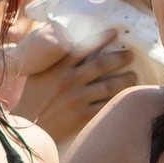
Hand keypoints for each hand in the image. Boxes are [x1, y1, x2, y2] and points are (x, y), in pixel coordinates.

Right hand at [15, 38, 134, 149]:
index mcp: (58, 68)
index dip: (101, 38)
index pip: (83, 48)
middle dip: (120, 58)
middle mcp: (69, 81)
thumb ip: (53, 61)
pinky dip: (118, 100)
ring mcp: (77, 99)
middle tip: (131, 55)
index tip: (115, 33)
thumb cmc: (32, 100)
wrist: (28, 129)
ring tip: (134, 76)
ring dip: (125, 80)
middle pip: (102, 65)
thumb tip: (67, 44)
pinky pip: (106, 105)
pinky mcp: (82, 117)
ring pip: (109, 86)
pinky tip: (126, 97)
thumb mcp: (37, 75)